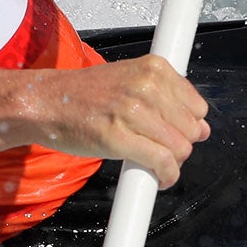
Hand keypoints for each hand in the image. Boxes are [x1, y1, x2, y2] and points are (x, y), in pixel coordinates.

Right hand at [28, 54, 210, 188]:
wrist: (43, 102)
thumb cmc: (82, 94)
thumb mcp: (128, 80)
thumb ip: (166, 99)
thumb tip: (202, 129)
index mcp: (152, 69)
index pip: (197, 105)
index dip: (187, 124)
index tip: (174, 132)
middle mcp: (145, 86)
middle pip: (191, 129)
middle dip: (181, 144)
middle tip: (159, 148)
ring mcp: (132, 112)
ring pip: (180, 148)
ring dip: (173, 162)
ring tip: (155, 162)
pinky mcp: (118, 138)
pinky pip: (163, 163)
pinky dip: (166, 175)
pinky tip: (158, 177)